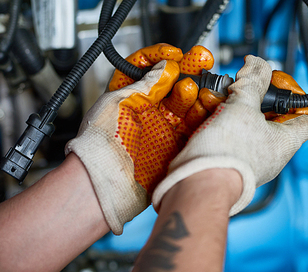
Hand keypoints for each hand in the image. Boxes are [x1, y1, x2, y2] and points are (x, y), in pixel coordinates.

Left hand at [66, 44, 222, 233]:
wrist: (104, 180)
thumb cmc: (99, 143)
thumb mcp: (119, 101)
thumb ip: (146, 83)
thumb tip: (166, 67)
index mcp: (127, 95)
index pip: (146, 67)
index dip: (161, 57)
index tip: (174, 55)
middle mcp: (146, 110)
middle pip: (172, 83)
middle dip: (189, 69)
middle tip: (202, 61)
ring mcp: (162, 127)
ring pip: (187, 103)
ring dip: (197, 92)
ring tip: (200, 90)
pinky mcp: (175, 145)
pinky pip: (194, 125)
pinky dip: (204, 113)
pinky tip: (207, 103)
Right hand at [152, 55, 307, 214]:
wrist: (198, 184)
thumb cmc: (227, 156)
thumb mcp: (242, 106)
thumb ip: (252, 82)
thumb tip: (257, 65)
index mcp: (285, 142)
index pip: (307, 116)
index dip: (295, 94)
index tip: (276, 83)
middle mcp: (270, 154)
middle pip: (268, 117)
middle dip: (251, 97)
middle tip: (239, 88)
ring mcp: (248, 160)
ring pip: (243, 126)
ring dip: (228, 108)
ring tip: (215, 99)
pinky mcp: (227, 162)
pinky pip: (226, 137)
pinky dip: (215, 122)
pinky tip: (203, 114)